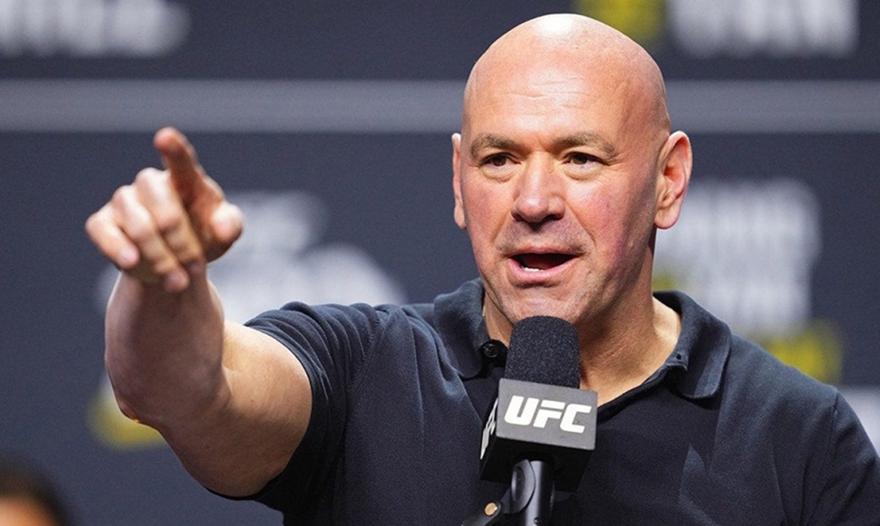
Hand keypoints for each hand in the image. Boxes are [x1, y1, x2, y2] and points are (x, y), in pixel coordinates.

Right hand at [86, 128, 242, 292]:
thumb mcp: (224, 233)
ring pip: (137, 226)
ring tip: (179, 281)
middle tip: (196, 267)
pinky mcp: (102, 222)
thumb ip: (230, 225)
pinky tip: (131, 262)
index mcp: (186, 180)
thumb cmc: (203, 237)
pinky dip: (117, 249)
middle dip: (181, 242)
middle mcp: (151, 185)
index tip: (165, 137)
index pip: (180, 161)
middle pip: (163, 208)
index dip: (173, 149)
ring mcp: (124, 201)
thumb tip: (223, 226)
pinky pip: (102, 232)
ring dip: (160, 258)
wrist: (175, 264)